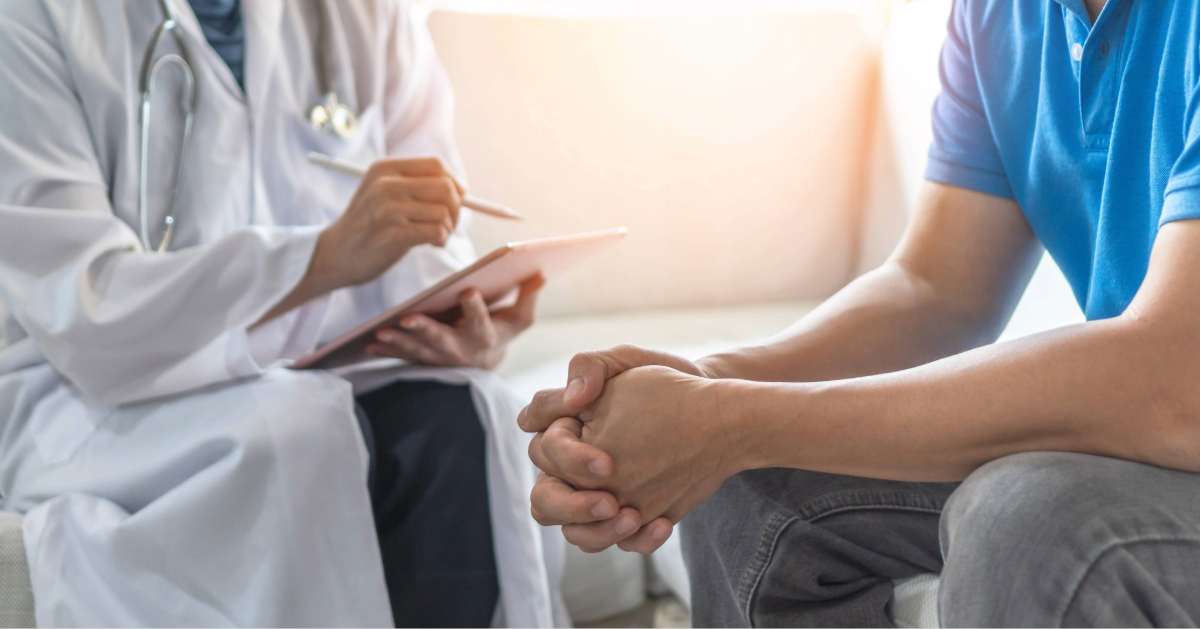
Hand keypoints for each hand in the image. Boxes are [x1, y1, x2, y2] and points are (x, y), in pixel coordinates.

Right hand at [311, 157, 464, 290]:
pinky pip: (437, 231)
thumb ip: (415, 186)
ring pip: (444, 212)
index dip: (455, 181)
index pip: (436, 165)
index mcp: (385, 168)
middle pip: (446, 187)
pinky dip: (441, 240)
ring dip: (448, 228)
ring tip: (436, 237)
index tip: (459, 198)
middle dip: (456, 208)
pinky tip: (431, 244)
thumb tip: (463, 191)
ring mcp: (389, 208)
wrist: (335, 254)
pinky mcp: (394, 233)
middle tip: (449, 223)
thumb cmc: (368, 225)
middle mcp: (386, 184)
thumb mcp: (382, 193)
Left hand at [365, 275, 543, 368]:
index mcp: (485, 337)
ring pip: (418, 350)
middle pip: (442, 341)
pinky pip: (404, 356)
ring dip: (398, 343)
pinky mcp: (424, 360)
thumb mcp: (519, 318)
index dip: (475, 308)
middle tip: (407, 319)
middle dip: (424, 331)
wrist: (484, 363)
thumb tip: (540, 272)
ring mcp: (440, 358)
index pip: (481, 322)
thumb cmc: (501, 331)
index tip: (468, 290)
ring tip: (379, 333)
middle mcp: (462, 351)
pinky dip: (387, 351)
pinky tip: (369, 343)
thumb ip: (528, 296)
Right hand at [519, 345, 717, 552]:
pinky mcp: (629, 517)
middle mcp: (572, 470)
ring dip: (601, 533)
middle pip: (545, 501)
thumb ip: (590, 366)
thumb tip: (571, 399)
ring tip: (636, 519)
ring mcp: (599, 497)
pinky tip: (664, 524)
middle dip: (572, 507)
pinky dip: (639, 541)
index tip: (606, 464)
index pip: (542, 452)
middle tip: (610, 503)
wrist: (711, 410)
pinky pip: (620, 544)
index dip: (568, 460)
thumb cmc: (661, 379)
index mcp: (564, 432)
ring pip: (576, 532)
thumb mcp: (627, 360)